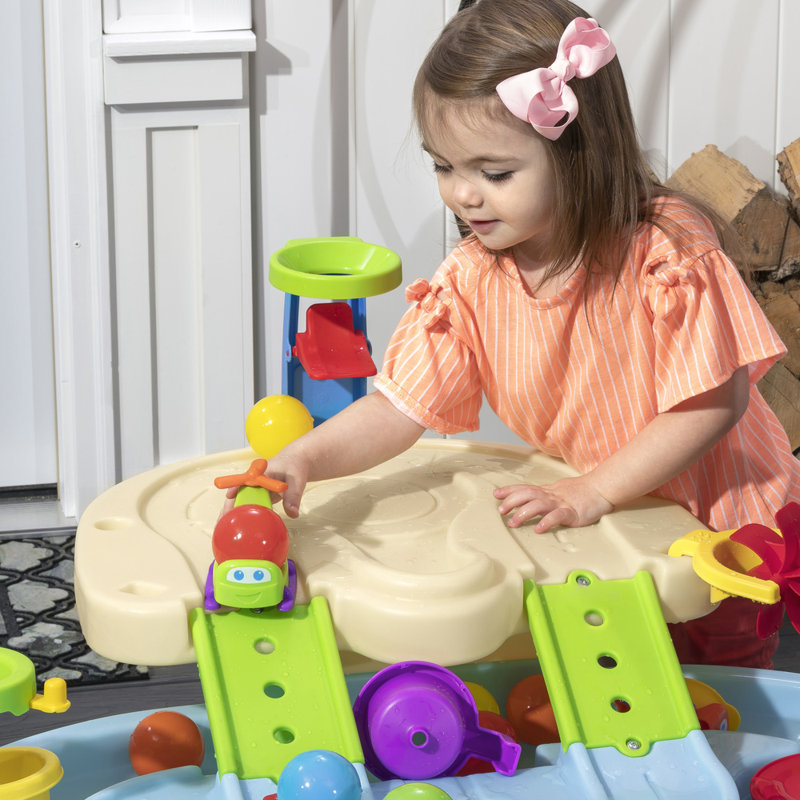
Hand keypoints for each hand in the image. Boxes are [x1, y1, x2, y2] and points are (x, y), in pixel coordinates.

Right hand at [218, 453, 309, 519]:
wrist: (294, 462)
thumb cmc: (293, 467)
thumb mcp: (296, 481)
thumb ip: (293, 497)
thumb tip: (292, 514)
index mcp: (260, 473)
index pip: (244, 479)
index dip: (235, 487)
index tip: (230, 496)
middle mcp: (253, 481)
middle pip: (237, 494)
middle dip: (229, 507)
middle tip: (222, 523)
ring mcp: (254, 489)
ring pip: (240, 501)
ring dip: (232, 513)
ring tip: (224, 529)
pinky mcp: (257, 496)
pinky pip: (248, 506)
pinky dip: (242, 516)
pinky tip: (237, 527)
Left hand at [494, 476, 613, 532]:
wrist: (600, 489)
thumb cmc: (580, 492)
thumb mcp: (558, 491)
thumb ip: (544, 496)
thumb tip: (530, 500)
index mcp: (547, 491)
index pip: (525, 488)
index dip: (510, 491)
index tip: (496, 494)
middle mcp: (551, 495)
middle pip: (527, 495)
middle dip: (512, 502)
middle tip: (501, 510)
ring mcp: (561, 503)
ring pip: (538, 505)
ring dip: (524, 513)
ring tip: (513, 522)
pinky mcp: (572, 512)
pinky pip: (557, 516)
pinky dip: (546, 522)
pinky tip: (539, 528)